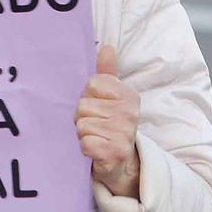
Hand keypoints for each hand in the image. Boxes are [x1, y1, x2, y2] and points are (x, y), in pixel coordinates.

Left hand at [77, 44, 140, 198]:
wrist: (121, 165)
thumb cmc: (111, 126)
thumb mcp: (111, 98)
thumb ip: (107, 73)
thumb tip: (106, 47)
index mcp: (129, 95)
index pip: (92, 84)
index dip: (88, 97)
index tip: (98, 108)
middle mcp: (130, 113)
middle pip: (83, 105)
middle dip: (83, 117)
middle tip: (96, 127)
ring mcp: (124, 133)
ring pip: (81, 125)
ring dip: (84, 134)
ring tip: (97, 138)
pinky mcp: (115, 153)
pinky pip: (85, 143)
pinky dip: (86, 149)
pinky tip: (97, 151)